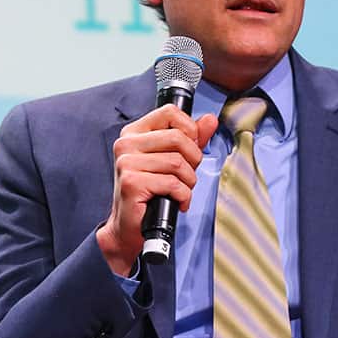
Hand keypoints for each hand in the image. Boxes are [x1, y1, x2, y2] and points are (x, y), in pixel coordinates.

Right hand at [96, 104, 218, 275]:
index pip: (170, 112)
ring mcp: (126, 163)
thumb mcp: (174, 159)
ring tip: (180, 191)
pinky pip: (173, 183)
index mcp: (135, 132)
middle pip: (178, 137)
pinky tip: (177, 202)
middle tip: (187, 176)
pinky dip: (183, 196)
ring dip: (188, 181)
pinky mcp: (131, 183)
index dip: (189, 130)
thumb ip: (192, 138)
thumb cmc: (152, 191)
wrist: (130, 225)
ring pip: (177, 163)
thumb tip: (210, 120)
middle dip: (193, 160)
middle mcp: (126, 144)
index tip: (189, 149)